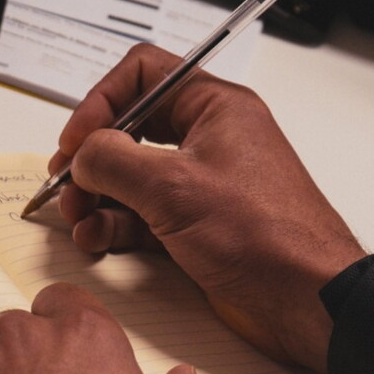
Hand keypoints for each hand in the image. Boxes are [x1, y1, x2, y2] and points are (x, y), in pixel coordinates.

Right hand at [50, 44, 366, 372]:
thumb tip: (83, 154)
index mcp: (216, 108)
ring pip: (133, 174)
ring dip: (98, 193)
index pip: (145, 74)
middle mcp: (210, 139)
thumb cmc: (267, 236)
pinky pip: (144, 212)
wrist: (307, 299)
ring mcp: (203, 184)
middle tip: (67, 180)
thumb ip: (114, 161)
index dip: (102, 100)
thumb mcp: (174, 187)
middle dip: (92, 154)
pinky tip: (98, 237)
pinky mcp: (198, 224)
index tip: (76, 137)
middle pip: (132, 127)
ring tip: (78, 215)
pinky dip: (116, 222)